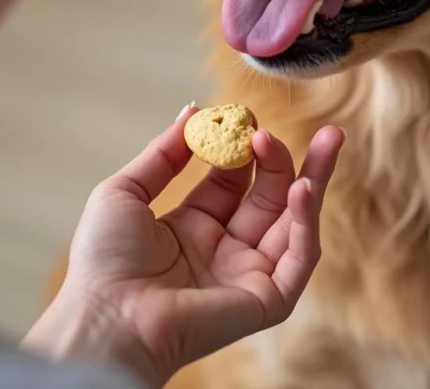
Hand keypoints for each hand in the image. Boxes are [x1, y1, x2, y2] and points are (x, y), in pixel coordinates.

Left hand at [25, 105, 344, 386]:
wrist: (103, 319)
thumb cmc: (103, 261)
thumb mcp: (126, 191)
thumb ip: (165, 152)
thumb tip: (192, 110)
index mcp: (193, 226)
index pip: (234, 178)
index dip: (246, 147)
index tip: (250, 117)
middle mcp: (225, 249)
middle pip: (273, 196)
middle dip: (293, 159)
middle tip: (321, 129)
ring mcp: (248, 274)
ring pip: (295, 222)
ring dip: (313, 180)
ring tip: (326, 142)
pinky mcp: (265, 300)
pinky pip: (299, 260)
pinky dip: (307, 223)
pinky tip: (302, 188)